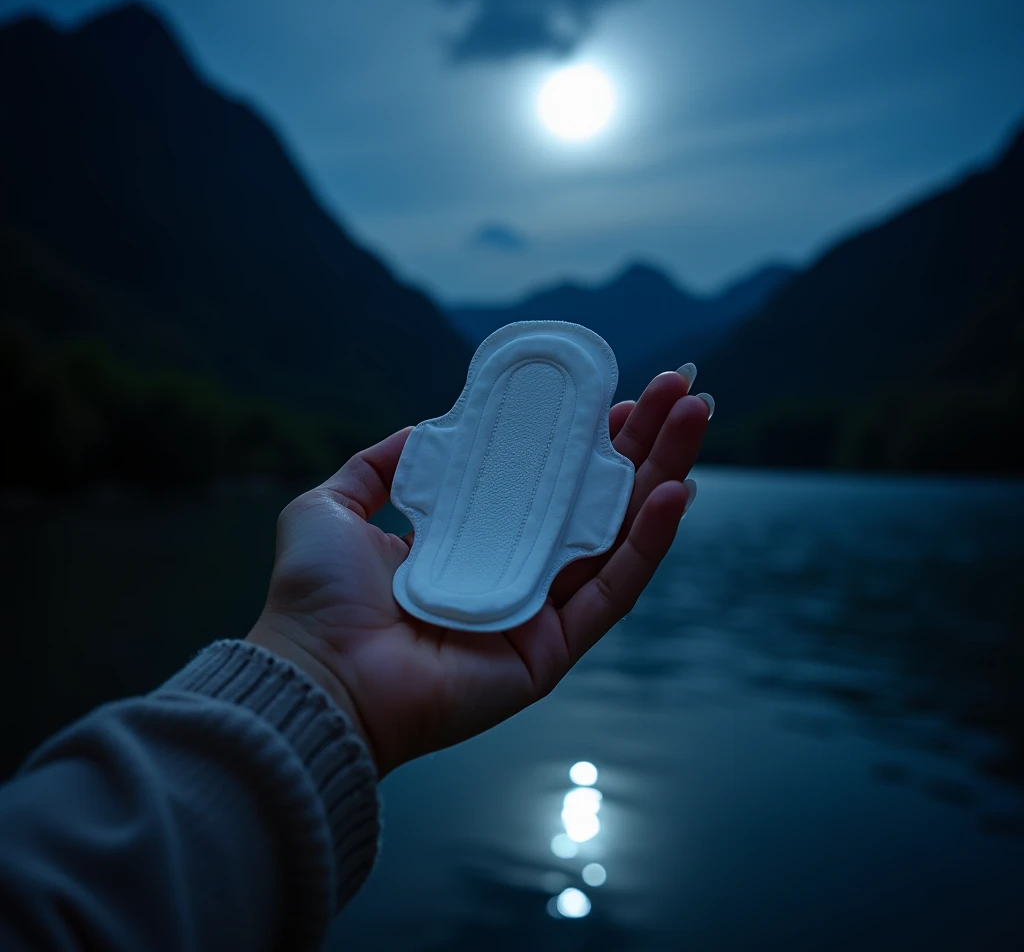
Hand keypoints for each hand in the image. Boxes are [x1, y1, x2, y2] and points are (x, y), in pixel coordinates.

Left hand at [248, 371, 709, 775]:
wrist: (316, 674)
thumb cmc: (317, 597)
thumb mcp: (335, 505)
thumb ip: (378, 466)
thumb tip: (428, 430)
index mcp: (473, 537)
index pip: (547, 479)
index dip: (587, 435)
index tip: (619, 392)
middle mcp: (515, 570)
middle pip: (597, 499)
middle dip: (643, 443)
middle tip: (683, 389)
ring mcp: (539, 612)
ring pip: (619, 536)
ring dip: (663, 475)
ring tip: (697, 418)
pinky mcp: (553, 651)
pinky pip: (613, 593)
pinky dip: (649, 543)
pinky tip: (677, 492)